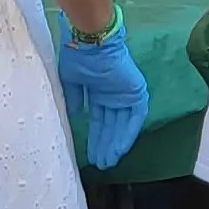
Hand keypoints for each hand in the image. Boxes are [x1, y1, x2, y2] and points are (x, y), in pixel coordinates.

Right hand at [56, 10, 149, 170]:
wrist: (91, 44)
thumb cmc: (79, 59)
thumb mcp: (71, 82)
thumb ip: (76, 100)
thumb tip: (74, 115)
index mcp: (100, 92)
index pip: (100, 121)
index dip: (96, 138)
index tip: (90, 154)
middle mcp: (114, 96)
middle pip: (111, 126)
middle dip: (105, 145)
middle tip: (101, 164)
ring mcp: (126, 95)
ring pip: (122, 125)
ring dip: (116, 144)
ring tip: (108, 162)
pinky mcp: (137, 93)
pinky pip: (135, 118)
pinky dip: (128, 133)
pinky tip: (120, 149)